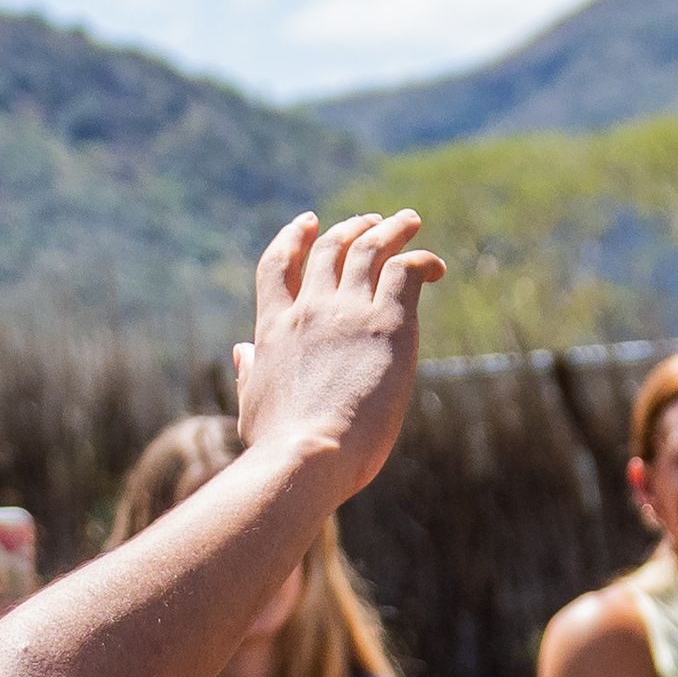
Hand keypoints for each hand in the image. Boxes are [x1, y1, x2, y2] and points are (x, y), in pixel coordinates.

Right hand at [228, 209, 440, 492]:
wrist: (306, 455)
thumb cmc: (278, 445)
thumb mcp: (252, 404)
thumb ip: (249, 372)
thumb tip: (242, 351)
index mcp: (274, 328)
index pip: (278, 265)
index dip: (294, 237)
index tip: (309, 222)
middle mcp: (310, 309)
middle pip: (331, 248)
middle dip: (352, 228)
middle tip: (373, 222)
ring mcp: (349, 313)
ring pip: (370, 248)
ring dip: (391, 230)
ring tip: (409, 222)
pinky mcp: (388, 326)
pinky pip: (406, 272)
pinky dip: (421, 260)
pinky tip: (435, 268)